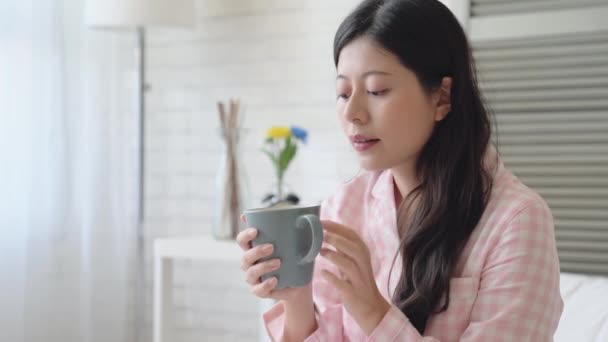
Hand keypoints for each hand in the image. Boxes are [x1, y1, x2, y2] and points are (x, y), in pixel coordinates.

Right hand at [236, 215, 311, 302]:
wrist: (299, 284)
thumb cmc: (293, 259)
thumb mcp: (294, 244)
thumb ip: (294, 231)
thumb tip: (303, 214)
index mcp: (254, 249)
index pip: (242, 240)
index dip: (245, 235)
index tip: (256, 230)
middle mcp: (250, 264)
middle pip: (245, 256)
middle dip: (257, 251)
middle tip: (272, 247)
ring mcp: (254, 279)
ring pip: (250, 273)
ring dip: (263, 266)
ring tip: (278, 262)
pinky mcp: (260, 291)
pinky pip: (257, 290)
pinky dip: (265, 285)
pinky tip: (274, 280)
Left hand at [320, 220, 391, 335]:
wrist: (371, 306)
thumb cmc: (357, 280)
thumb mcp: (352, 261)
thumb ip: (342, 248)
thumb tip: (325, 232)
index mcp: (363, 253)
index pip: (351, 234)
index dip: (336, 227)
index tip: (320, 221)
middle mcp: (363, 264)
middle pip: (353, 247)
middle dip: (337, 239)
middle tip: (320, 234)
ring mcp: (359, 279)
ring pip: (349, 264)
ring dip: (334, 256)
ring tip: (321, 251)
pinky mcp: (353, 293)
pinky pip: (342, 284)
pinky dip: (332, 278)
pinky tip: (323, 273)